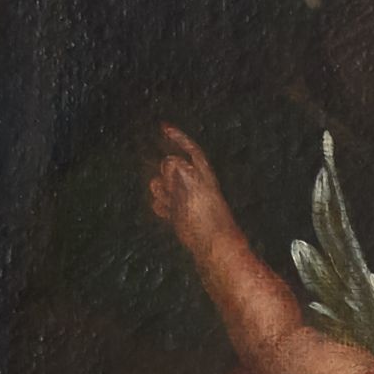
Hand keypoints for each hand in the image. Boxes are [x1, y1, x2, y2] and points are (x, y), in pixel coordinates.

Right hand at [146, 122, 223, 246]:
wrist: (213, 246)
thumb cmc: (207, 217)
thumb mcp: (194, 189)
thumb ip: (180, 172)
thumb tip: (168, 161)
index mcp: (202, 175)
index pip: (190, 150)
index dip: (178, 137)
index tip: (163, 127)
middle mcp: (193, 184)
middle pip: (172, 167)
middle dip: (165, 171)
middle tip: (169, 185)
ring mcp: (185, 200)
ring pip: (165, 185)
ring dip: (160, 188)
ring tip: (167, 199)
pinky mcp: (179, 215)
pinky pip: (163, 204)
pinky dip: (159, 204)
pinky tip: (160, 208)